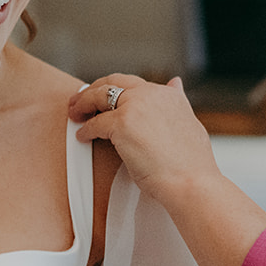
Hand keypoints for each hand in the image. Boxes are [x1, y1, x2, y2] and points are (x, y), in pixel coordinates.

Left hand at [68, 75, 221, 207]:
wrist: (190, 182)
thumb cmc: (190, 164)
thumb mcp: (189, 122)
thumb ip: (178, 101)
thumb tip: (175, 83)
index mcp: (167, 94)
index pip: (133, 84)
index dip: (114, 90)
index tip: (103, 99)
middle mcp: (151, 94)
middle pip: (112, 82)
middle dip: (93, 90)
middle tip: (79, 100)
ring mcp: (135, 107)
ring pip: (99, 96)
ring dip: (83, 104)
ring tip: (74, 114)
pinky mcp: (121, 124)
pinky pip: (95, 123)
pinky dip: (86, 129)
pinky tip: (82, 136)